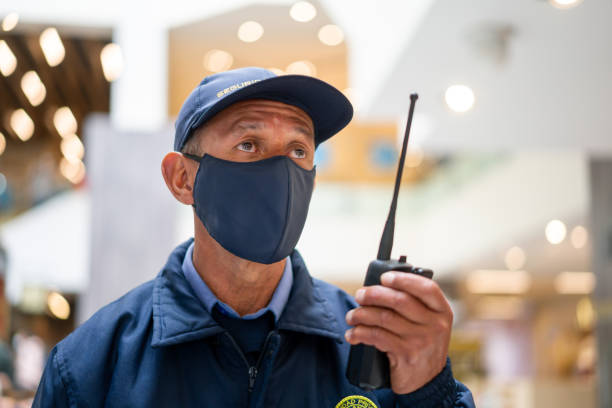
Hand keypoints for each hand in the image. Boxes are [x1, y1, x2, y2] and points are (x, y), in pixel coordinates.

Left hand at [344, 271, 452, 393]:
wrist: (427, 383)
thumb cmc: (422, 344)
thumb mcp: (430, 324)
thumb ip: (415, 305)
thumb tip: (379, 286)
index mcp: (442, 311)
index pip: (427, 288)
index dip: (404, 279)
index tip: (384, 277)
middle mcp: (435, 325)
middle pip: (400, 300)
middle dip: (374, 294)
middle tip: (360, 295)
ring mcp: (421, 341)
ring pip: (384, 318)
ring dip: (362, 314)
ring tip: (352, 316)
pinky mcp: (406, 355)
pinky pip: (377, 337)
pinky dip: (360, 333)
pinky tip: (353, 334)